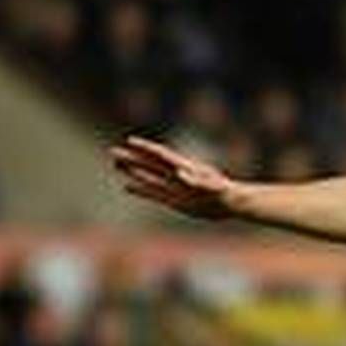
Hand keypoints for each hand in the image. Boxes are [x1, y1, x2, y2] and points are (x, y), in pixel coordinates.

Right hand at [109, 136, 238, 219]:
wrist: (233, 204)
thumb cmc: (225, 194)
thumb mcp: (213, 187)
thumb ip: (197, 181)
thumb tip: (180, 173)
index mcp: (186, 168)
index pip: (162, 156)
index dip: (147, 148)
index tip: (131, 141)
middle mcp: (177, 175)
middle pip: (151, 163)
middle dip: (133, 157)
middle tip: (112, 151)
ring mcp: (175, 187)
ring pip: (149, 176)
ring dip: (133, 171)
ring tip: (116, 164)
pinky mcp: (175, 200)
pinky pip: (154, 193)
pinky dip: (140, 189)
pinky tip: (127, 186)